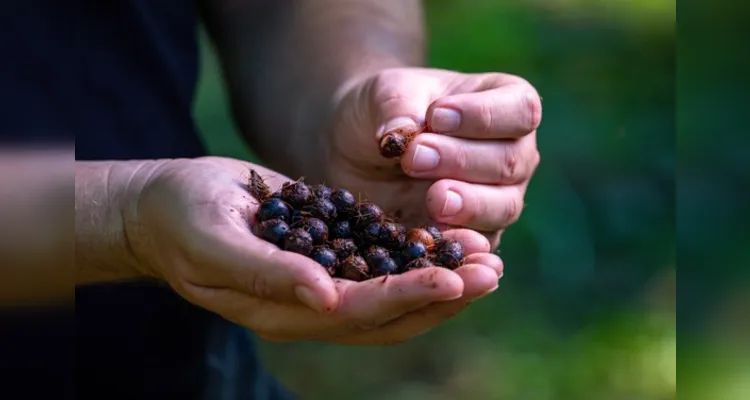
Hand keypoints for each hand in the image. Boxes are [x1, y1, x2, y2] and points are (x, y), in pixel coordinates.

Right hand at [126, 156, 501, 344]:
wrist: (163, 206)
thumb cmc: (179, 220)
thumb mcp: (214, 242)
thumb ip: (267, 272)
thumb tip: (326, 297)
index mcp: (285, 310)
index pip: (360, 313)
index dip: (409, 297)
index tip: (455, 278)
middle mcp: (312, 304)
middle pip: (391, 312)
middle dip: (442, 294)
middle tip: (490, 271)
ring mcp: (322, 279)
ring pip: (393, 290)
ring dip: (440, 277)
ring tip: (485, 259)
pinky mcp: (327, 249)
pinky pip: (379, 259)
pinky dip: (416, 252)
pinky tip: (448, 236)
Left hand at [330, 67, 541, 247]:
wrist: (360, 150)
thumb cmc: (386, 110)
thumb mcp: (384, 94)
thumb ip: (395, 108)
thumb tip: (399, 134)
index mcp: (506, 104)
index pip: (519, 109)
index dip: (483, 115)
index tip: (436, 116)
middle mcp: (514, 153)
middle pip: (511, 162)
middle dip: (463, 161)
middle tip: (415, 157)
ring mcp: (500, 198)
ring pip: (503, 207)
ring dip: (468, 204)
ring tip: (431, 198)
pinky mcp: (475, 236)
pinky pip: (477, 245)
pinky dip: (456, 242)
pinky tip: (430, 234)